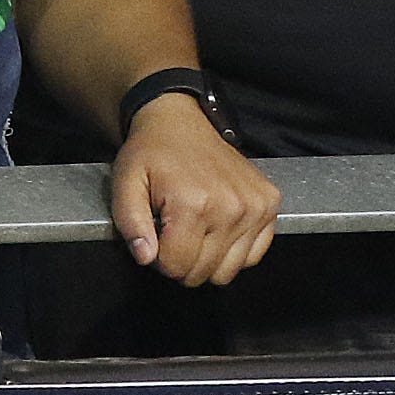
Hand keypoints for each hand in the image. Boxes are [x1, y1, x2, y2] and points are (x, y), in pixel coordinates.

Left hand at [109, 91, 281, 286]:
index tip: (157, 235)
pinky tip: (220, 227)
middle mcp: (230, 207)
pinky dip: (235, 250)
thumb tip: (146, 257)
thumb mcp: (125, 184)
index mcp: (193, 203)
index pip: (176, 267)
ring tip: (197, 228)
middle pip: (203, 273)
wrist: (181, 122)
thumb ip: (130, 224)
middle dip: (182, 260)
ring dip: (209, 258)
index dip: (158, 258)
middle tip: (175, 230)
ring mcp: (255, 206)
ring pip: (229, 271)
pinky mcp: (269, 203)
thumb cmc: (152, 153)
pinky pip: (253, 255)